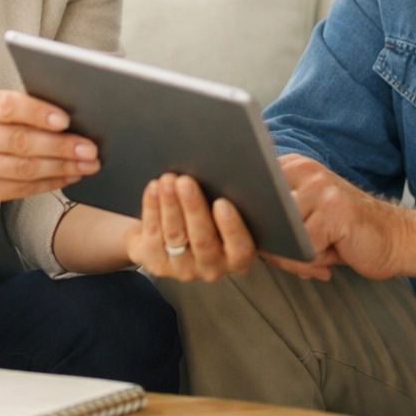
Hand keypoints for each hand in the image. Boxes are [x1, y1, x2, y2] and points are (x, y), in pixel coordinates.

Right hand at [0, 89, 98, 204]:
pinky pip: (21, 189)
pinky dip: (50, 182)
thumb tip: (72, 117)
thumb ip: (22, 108)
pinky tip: (69, 176)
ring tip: (87, 164)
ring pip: (23, 169)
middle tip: (89, 148)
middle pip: (19, 141)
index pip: (6, 106)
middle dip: (61, 146)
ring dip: (62, 167)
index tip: (66, 120)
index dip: (38, 113)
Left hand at [127, 173, 256, 281]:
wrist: (177, 227)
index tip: (223, 203)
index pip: (241, 248)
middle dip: (194, 208)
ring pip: (177, 236)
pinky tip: (153, 188)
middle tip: (186, 180)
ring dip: (170, 205)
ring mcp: (184, 269)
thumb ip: (251, 183)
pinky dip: (152, 209)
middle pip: (203, 240)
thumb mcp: (235, 200)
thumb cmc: (214, 207)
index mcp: (241, 255)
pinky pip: (153, 237)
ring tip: (168, 179)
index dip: (232, 227)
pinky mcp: (157, 265)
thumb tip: (264, 146)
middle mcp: (215, 268)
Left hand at [264, 154, 406, 282]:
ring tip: (319, 254)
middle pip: (263, 216)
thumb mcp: (307, 218)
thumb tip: (239, 236)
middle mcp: (306, 170)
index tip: (273, 239)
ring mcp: (320, 187)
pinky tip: (333, 254)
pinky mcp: (333, 210)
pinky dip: (312, 262)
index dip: (257, 225)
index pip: (252, 193)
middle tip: (298, 256)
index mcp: (295, 166)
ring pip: (281, 235)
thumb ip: (276, 218)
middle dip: (273, 246)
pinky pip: (303, 248)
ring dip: (294, 257)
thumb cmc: (344, 234)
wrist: (395, 238)